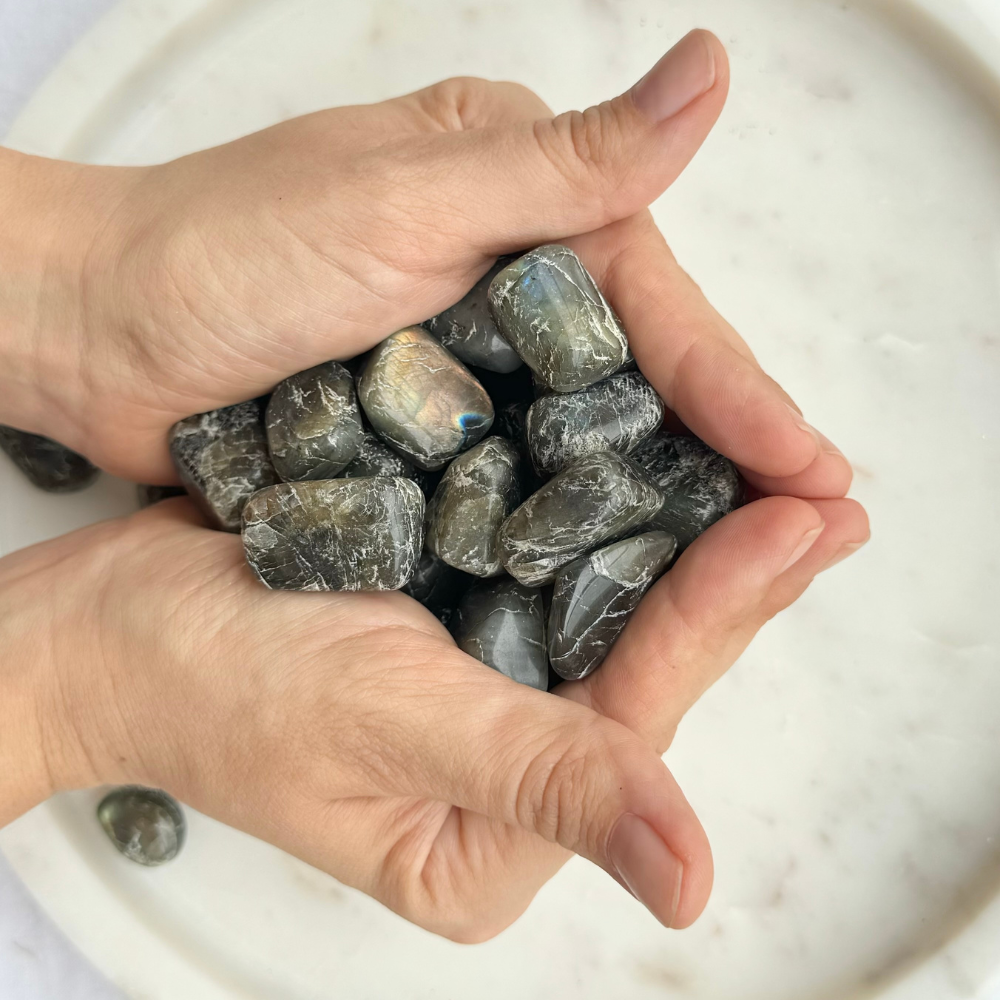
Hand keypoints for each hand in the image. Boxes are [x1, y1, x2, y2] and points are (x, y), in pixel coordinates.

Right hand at [0, 487, 864, 939]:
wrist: (108, 621)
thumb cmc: (217, 685)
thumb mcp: (384, 725)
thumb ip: (542, 784)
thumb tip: (689, 884)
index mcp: (494, 834)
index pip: (634, 712)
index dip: (719, 614)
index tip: (803, 522)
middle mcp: (504, 773)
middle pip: (637, 662)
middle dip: (731, 577)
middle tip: (825, 497)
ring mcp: (481, 693)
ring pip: (605, 610)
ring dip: (686, 537)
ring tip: (778, 477)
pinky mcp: (458, 627)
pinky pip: (550, 567)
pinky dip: (607, 514)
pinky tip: (666, 462)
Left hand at [1, 30, 849, 501]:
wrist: (97, 334)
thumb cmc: (226, 250)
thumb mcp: (406, 195)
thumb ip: (563, 163)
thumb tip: (711, 72)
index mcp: (526, 203)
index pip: (658, 311)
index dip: (739, 393)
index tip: (815, 473)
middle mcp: (512, 280)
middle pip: (640, 381)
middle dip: (726, 454)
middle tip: (815, 532)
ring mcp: (472, 364)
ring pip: (587, 437)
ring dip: (662, 500)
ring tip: (749, 572)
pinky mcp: (431, 429)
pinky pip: (519, 480)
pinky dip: (568, 522)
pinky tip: (623, 573)